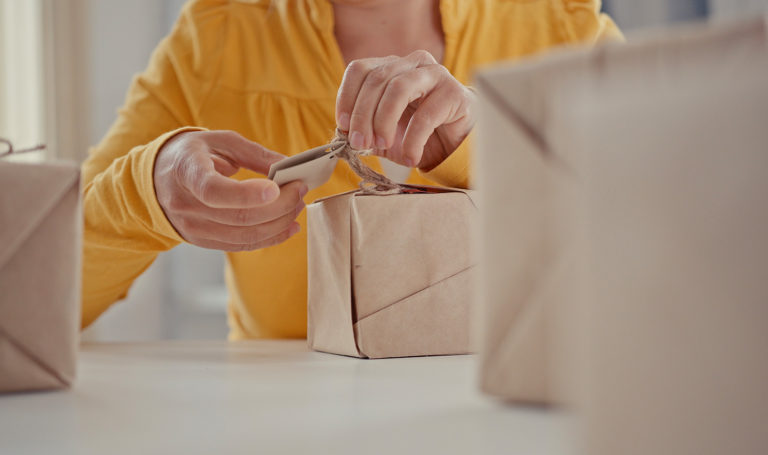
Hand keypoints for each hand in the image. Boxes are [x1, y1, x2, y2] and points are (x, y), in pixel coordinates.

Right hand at [153, 130, 306, 251]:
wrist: (157, 178)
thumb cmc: (194, 154)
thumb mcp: (220, 141)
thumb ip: (256, 154)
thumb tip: (290, 166)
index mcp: (186, 171)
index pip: (214, 191)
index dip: (247, 194)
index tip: (276, 187)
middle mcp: (186, 204)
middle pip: (239, 217)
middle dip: (280, 206)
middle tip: (301, 190)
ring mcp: (193, 228)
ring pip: (245, 236)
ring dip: (280, 223)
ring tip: (298, 205)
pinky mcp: (202, 241)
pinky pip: (242, 245)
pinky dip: (271, 238)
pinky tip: (289, 226)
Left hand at [335, 50, 475, 170]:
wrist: (456, 143)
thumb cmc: (418, 133)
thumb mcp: (383, 133)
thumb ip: (363, 131)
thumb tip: (342, 135)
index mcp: (390, 67)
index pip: (360, 70)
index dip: (347, 97)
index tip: (343, 125)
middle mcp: (411, 63)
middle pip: (376, 79)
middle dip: (363, 115)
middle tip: (360, 144)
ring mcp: (434, 73)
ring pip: (398, 88)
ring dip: (384, 121)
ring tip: (383, 145)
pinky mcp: (454, 92)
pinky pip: (426, 115)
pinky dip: (413, 140)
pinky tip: (410, 157)